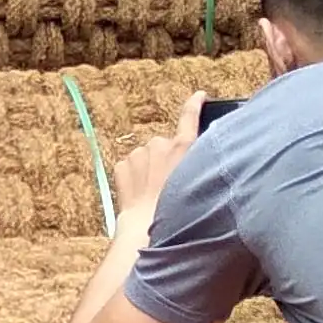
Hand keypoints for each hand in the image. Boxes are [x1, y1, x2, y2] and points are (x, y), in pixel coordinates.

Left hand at [110, 95, 204, 221]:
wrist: (146, 227)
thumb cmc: (177, 211)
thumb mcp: (200, 183)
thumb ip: (198, 165)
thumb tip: (194, 161)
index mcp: (183, 147)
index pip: (190, 117)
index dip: (195, 104)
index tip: (199, 95)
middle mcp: (160, 143)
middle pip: (164, 146)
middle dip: (165, 160)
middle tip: (168, 184)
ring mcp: (138, 153)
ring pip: (145, 158)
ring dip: (148, 170)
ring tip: (153, 193)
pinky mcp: (121, 165)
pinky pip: (129, 168)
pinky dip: (133, 178)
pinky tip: (139, 194)